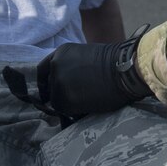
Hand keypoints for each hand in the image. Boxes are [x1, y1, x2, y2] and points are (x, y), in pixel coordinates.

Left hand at [3, 38, 147, 118]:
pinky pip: (64, 110)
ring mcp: (58, 82)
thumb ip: (70, 67)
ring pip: (56, 100)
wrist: (124, 70)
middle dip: (59, 94)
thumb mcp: (85, 57)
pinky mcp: (64, 99)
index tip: (47, 92)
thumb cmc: (113, 63)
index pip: (42, 71)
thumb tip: (67, 84)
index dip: (45, 84)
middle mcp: (55, 66)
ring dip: (68, 103)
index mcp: (60, 53)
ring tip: (86, 101)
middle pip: (49, 87)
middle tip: (76, 99)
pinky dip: (73, 112)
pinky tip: (88, 106)